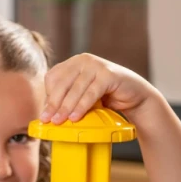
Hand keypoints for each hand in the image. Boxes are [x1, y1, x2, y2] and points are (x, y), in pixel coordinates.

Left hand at [40, 54, 160, 124]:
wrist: (135, 97)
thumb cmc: (107, 98)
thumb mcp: (82, 97)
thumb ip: (67, 98)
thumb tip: (46, 112)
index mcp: (74, 63)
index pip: (53, 77)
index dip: (49, 96)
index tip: (45, 114)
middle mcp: (84, 60)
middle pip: (61, 83)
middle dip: (54, 103)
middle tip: (48, 120)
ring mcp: (97, 65)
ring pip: (75, 88)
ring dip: (66, 107)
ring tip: (59, 121)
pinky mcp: (109, 74)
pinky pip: (91, 92)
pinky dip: (82, 106)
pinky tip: (75, 117)